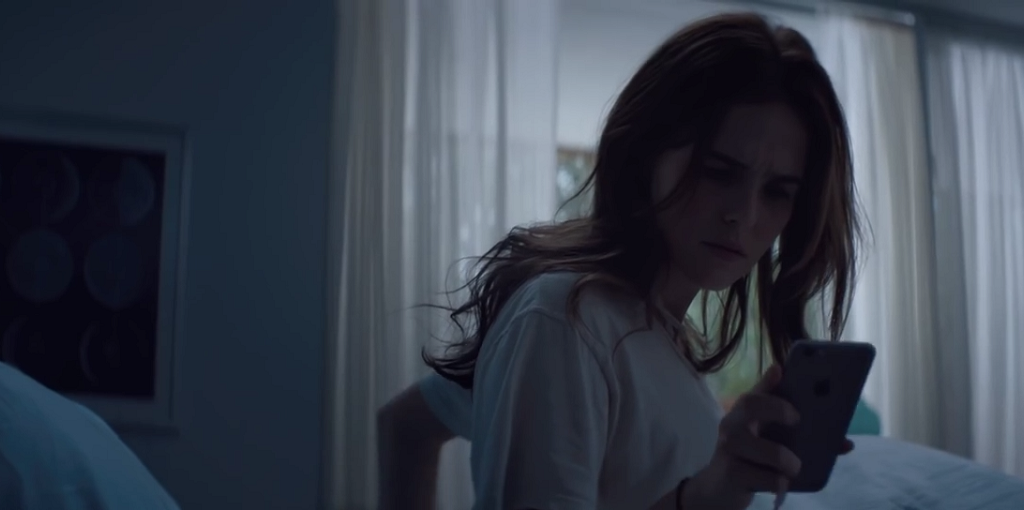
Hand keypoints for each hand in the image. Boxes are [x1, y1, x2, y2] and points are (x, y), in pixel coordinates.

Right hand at [682, 365, 800, 509]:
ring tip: (793, 468)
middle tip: (797, 420)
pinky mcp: (732, 475)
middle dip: (779, 409)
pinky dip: (780, 484)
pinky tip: (777, 485)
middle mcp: (732, 425)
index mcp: (741, 413)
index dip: (769, 383)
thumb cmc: (748, 458)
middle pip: (751, 405)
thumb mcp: (765, 440)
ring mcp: (729, 449)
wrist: (715, 489)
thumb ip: (799, 438)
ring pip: (772, 452)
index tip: (783, 376)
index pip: (753, 391)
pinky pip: (770, 479)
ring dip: (790, 463)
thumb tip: (847, 444)